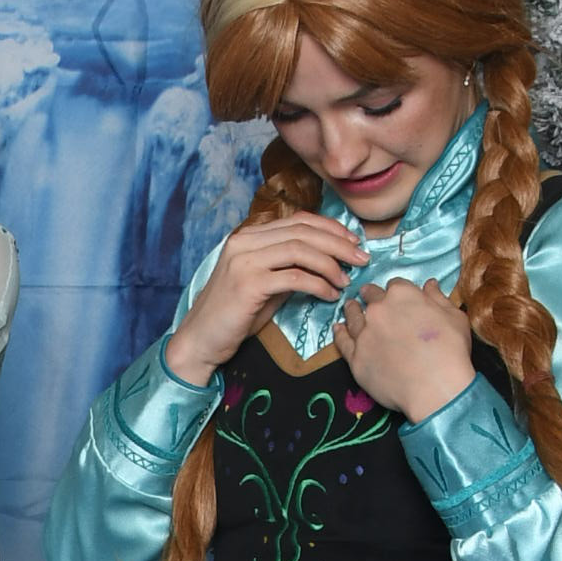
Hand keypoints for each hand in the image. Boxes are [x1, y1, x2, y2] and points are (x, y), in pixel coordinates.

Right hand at [164, 206, 368, 383]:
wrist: (200, 340)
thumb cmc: (233, 316)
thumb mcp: (264, 284)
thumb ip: (288, 268)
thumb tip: (326, 262)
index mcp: (248, 236)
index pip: (298, 220)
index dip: (330, 228)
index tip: (353, 242)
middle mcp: (245, 242)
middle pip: (303, 231)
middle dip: (338, 244)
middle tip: (361, 259)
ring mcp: (245, 261)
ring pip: (301, 250)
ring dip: (331, 264)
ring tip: (346, 280)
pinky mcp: (248, 284)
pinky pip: (295, 277)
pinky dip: (318, 284)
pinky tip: (330, 294)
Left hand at [340, 276, 476, 422]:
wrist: (435, 387)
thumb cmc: (451, 351)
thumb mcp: (454, 317)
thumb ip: (438, 298)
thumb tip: (429, 284)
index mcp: (402, 295)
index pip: (395, 285)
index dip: (397, 291)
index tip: (397, 298)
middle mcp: (378, 309)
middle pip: (370, 297)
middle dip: (371, 296)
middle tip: (369, 299)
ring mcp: (364, 333)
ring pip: (353, 316)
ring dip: (352, 310)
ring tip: (351, 308)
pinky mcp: (355, 357)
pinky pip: (342, 341)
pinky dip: (339, 333)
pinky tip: (338, 328)